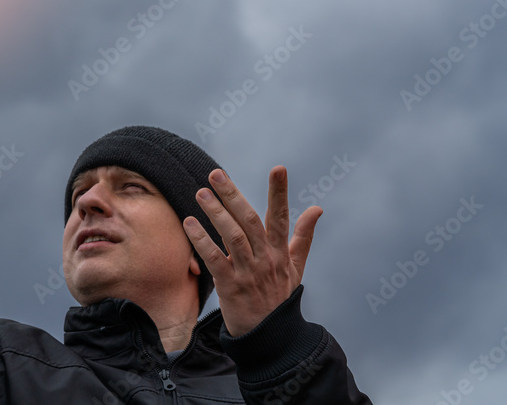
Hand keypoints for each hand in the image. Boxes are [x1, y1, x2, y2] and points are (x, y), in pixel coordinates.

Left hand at [182, 166, 322, 336]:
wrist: (271, 337)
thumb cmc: (281, 297)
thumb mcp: (296, 267)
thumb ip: (304, 236)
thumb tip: (317, 209)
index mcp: (280, 252)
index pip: (281, 217)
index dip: (280, 193)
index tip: (279, 168)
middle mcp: (266, 259)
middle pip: (249, 221)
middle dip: (232, 195)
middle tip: (216, 174)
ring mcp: (248, 272)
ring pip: (232, 237)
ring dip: (215, 213)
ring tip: (201, 193)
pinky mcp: (231, 286)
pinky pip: (214, 259)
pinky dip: (201, 241)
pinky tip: (189, 223)